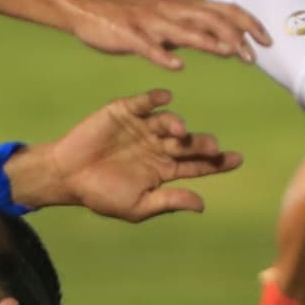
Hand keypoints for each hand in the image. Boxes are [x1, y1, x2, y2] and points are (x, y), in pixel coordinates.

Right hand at [9, 88, 245, 221]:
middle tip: (211, 147)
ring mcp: (143, 128)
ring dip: (177, 125)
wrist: (67, 176)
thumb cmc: (101, 195)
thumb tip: (202, 204)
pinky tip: (165, 99)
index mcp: (165, 170)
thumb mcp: (137, 205)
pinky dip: (156, 99)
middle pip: (188, 143)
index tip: (237, 159)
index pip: (198, 165)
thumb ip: (168, 201)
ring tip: (179, 132)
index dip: (218, 162)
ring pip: (169, 122)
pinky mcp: (125, 112)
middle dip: (201, 145)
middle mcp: (159, 146)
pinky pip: (145, 102)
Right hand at [70, 0, 269, 71]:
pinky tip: (176, 66)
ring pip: (184, 30)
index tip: (267, 40)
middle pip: (210, 18)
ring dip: (208, 41)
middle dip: (235, 35)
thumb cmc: (131, 19)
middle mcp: (171, 11)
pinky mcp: (130, 35)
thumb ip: (193, 30)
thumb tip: (223, 42)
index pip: (223, 10)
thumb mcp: (167, 22)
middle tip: (254, 57)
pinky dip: (163, 55)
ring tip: (228, 53)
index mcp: (182, 8)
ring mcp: (151, 23)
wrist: (90, 10)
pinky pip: (149, 46)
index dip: (247, 22)